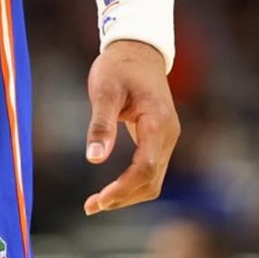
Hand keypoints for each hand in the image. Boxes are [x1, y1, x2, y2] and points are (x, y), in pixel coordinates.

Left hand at [83, 40, 179, 214]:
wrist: (138, 50)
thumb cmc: (119, 67)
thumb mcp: (104, 89)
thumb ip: (101, 124)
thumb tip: (94, 160)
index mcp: (157, 122)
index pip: (146, 167)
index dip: (124, 188)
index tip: (100, 200)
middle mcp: (167, 134)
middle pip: (151, 181)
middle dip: (123, 198)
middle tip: (90, 207)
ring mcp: (166, 138)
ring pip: (152, 179)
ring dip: (127, 195)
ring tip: (95, 203)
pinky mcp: (158, 139)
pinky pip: (149, 169)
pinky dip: (131, 183)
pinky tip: (110, 188)